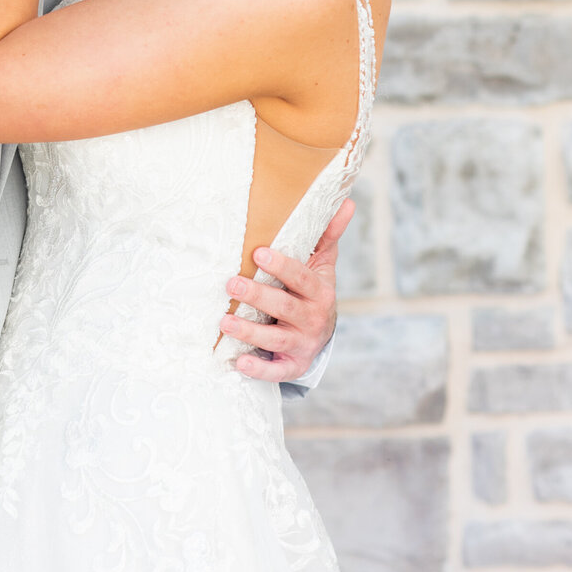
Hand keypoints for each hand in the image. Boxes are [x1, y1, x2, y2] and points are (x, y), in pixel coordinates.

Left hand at [219, 197, 353, 382]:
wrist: (321, 333)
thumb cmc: (312, 288)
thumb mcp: (322, 262)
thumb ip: (328, 234)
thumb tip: (347, 200)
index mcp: (320, 290)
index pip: (301, 277)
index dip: (281, 266)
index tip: (258, 254)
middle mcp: (313, 318)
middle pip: (285, 307)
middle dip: (257, 296)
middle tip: (230, 284)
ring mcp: (303, 343)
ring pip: (276, 339)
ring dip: (250, 332)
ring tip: (224, 321)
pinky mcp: (292, 365)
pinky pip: (276, 370)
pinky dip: (258, 369)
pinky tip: (238, 363)